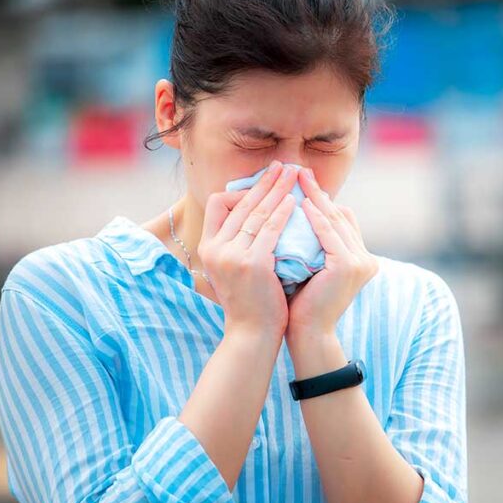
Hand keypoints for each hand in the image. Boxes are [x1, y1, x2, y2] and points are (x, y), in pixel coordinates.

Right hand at [198, 160, 297, 340]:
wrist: (252, 335)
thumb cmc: (250, 302)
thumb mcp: (233, 269)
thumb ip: (238, 243)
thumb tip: (254, 216)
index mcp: (207, 247)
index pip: (217, 203)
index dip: (241, 190)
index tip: (263, 184)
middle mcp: (215, 248)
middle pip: (241, 203)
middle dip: (264, 182)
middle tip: (283, 167)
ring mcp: (231, 256)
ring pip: (256, 212)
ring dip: (277, 190)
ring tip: (293, 176)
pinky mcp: (252, 264)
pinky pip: (270, 229)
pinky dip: (283, 212)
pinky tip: (295, 202)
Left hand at [285, 166, 379, 343]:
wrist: (307, 333)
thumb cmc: (301, 302)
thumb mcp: (310, 265)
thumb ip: (311, 243)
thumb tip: (293, 214)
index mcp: (360, 258)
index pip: (342, 219)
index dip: (323, 199)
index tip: (301, 181)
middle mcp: (366, 258)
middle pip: (339, 215)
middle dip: (318, 192)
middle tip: (298, 170)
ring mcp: (361, 262)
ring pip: (335, 220)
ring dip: (315, 197)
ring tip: (297, 178)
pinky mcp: (349, 265)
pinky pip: (329, 234)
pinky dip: (315, 217)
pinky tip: (300, 202)